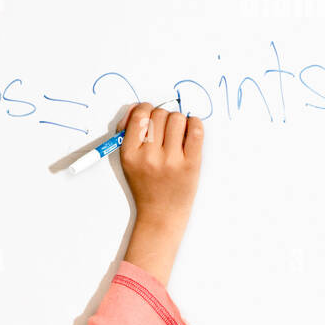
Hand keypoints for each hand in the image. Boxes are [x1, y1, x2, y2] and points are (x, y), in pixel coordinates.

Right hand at [119, 102, 203, 285]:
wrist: (161, 216)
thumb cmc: (146, 186)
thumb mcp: (128, 162)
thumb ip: (129, 133)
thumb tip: (138, 108)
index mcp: (129, 154)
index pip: (139, 114)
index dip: (146, 110)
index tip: (150, 118)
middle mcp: (149, 157)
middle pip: (159, 114)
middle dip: (162, 118)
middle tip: (164, 133)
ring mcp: (171, 161)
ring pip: (177, 118)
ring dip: (178, 122)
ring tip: (176, 136)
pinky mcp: (190, 164)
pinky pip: (196, 129)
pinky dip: (194, 124)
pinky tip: (189, 133)